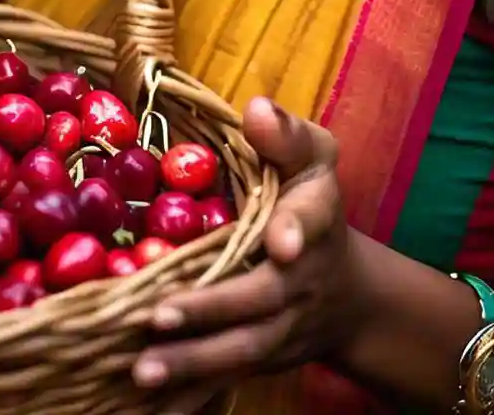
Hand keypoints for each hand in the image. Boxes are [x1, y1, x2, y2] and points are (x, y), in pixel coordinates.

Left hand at [131, 97, 368, 412]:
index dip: (295, 230)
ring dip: (192, 365)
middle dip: (211, 310)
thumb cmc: (315, 205)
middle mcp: (298, 281)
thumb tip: (255, 109)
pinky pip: (224, 380)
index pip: (309, 221)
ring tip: (142, 371)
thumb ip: (286, 133)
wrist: (350, 294)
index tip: (281, 241)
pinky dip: (189, 398)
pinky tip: (145, 409)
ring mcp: (281, 329)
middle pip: (258, 300)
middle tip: (159, 315)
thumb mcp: (313, 158)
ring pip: (240, 351)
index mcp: (312, 220)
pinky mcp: (260, 358)